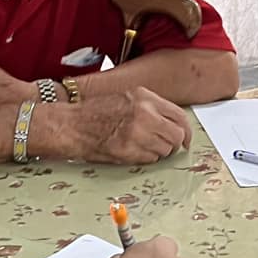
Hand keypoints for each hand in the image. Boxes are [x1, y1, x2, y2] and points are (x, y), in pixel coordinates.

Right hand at [71, 88, 191, 164]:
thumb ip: (150, 107)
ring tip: (142, 147)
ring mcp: (137, 132)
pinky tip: (132, 152)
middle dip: (173, 144)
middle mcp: (144, 113)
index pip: (179, 115)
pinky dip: (145, 159)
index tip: (186, 139)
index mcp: (145, 97)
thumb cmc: (94, 112)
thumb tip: (171, 123)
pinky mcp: (128, 150)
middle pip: (176, 135)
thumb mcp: (126, 98)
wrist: (71, 124)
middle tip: (165, 147)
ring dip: (158, 152)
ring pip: (165, 150)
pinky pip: (150, 159)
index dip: (186, 131)